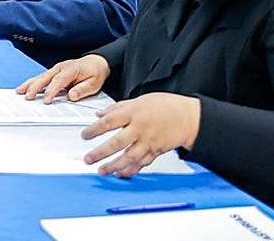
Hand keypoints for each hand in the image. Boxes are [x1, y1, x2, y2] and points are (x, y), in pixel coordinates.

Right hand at [16, 54, 110, 102]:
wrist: (97, 62)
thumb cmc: (95, 73)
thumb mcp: (94, 83)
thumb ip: (82, 90)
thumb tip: (70, 96)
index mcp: (70, 70)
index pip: (58, 81)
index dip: (51, 91)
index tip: (46, 101)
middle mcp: (60, 68)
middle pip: (44, 77)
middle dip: (34, 87)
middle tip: (27, 96)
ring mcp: (56, 69)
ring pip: (40, 76)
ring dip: (29, 84)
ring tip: (19, 91)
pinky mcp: (54, 72)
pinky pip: (41, 77)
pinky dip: (32, 82)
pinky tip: (25, 87)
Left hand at [81, 93, 200, 176]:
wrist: (188, 118)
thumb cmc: (165, 106)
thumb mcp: (139, 100)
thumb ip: (117, 108)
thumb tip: (100, 113)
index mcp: (133, 113)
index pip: (109, 122)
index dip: (94, 130)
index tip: (85, 135)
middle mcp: (140, 129)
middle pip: (117, 143)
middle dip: (101, 152)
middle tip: (89, 158)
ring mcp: (148, 142)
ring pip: (129, 157)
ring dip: (114, 166)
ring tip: (102, 171)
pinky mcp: (156, 151)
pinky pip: (141, 163)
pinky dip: (131, 170)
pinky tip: (121, 174)